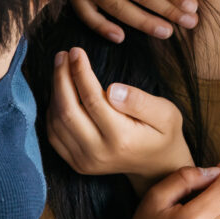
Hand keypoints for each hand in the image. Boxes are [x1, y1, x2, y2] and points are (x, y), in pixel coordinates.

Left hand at [48, 46, 192, 182]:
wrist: (157, 167)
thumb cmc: (163, 134)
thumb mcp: (166, 114)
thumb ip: (141, 101)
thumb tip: (112, 89)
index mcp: (121, 138)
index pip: (92, 100)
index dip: (80, 72)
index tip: (76, 51)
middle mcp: (98, 153)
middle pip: (67, 111)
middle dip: (61, 79)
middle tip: (62, 55)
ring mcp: (85, 161)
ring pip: (56, 122)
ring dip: (55, 92)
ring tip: (61, 68)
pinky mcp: (77, 163)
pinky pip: (54, 134)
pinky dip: (53, 110)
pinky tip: (61, 92)